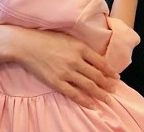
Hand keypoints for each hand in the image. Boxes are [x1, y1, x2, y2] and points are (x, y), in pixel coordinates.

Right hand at [0, 25, 118, 108]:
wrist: (27, 45)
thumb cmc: (47, 39)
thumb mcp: (68, 38)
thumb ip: (81, 48)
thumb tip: (94, 57)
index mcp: (80, 47)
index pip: (100, 62)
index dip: (110, 71)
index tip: (116, 77)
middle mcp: (76, 60)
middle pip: (97, 75)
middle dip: (108, 84)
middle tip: (115, 90)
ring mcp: (66, 72)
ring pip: (88, 85)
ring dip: (100, 94)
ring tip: (108, 99)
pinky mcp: (56, 82)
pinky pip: (73, 93)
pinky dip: (84, 100)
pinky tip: (91, 104)